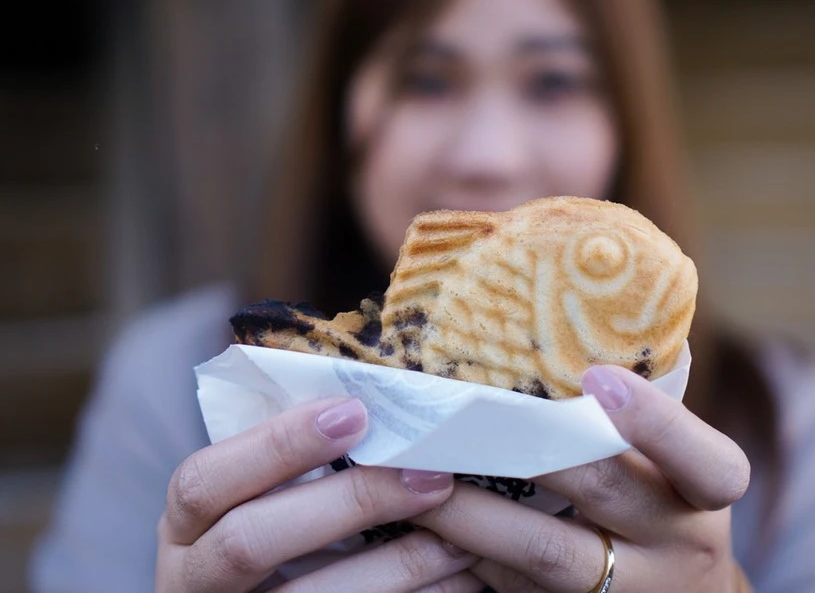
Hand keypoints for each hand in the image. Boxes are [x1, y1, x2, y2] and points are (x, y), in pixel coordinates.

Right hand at [156, 396, 477, 591]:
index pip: (204, 480)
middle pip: (251, 541)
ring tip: (462, 539)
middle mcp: (193, 580)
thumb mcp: (256, 500)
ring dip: (398, 566)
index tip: (355, 413)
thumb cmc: (269, 537)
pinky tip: (457, 582)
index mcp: (186, 526)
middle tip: (431, 477)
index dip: (277, 444)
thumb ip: (292, 464)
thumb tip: (375, 405)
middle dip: (349, 503)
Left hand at [412, 365, 750, 591]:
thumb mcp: (673, 466)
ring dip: (474, 511)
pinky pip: (514, 590)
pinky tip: (421, 525)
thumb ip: (632, 424)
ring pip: (544, 553)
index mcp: (708, 492)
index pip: (709, 462)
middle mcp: (680, 545)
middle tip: (460, 410)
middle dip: (526, 445)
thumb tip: (547, 342)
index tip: (595, 377)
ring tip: (417, 471)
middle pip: (602, 490)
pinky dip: (466, 556)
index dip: (654, 421)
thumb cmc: (663, 502)